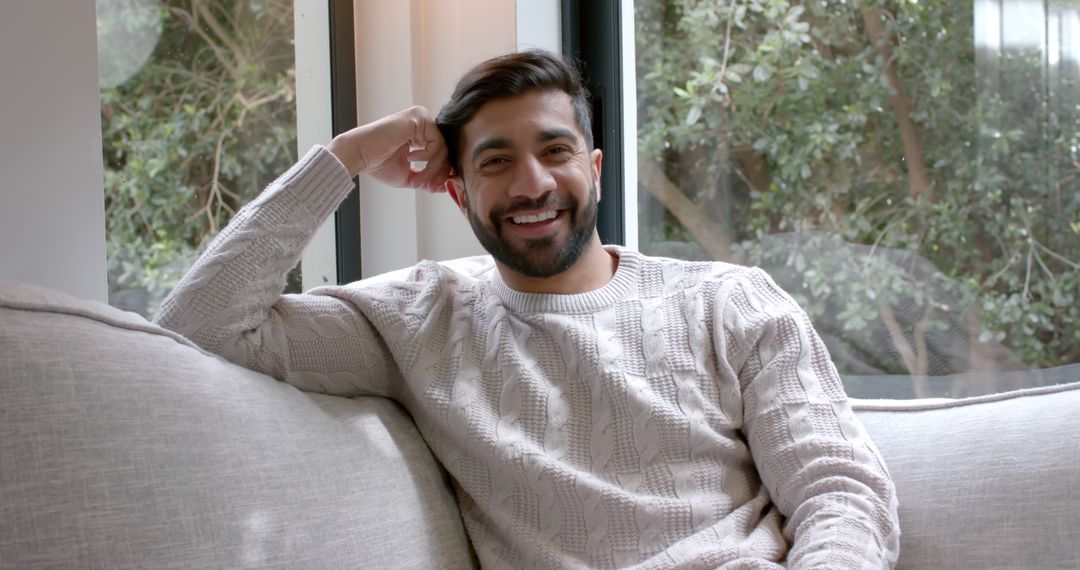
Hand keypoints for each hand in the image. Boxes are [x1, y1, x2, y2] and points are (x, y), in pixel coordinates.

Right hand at [326, 105, 449, 191]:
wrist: (361, 155)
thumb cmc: (379, 164)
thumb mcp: (409, 176)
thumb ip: (427, 178)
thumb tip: (446, 185)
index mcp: (420, 134)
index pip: (441, 153)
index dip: (441, 173)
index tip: (434, 189)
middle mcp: (422, 123)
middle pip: (445, 150)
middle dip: (439, 173)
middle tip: (429, 188)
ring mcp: (421, 118)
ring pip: (443, 148)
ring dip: (432, 170)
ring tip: (417, 179)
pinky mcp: (419, 118)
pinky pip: (437, 141)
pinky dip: (428, 157)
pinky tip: (410, 158)